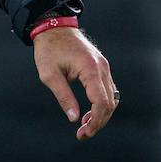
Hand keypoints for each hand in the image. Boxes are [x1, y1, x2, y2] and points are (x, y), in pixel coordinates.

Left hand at [33, 26, 117, 140]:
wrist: (53, 26)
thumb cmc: (49, 49)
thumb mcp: (49, 74)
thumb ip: (63, 96)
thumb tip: (74, 118)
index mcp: (90, 69)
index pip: (101, 102)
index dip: (95, 121)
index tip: (84, 133)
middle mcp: (102, 68)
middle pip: (109, 102)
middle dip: (98, 121)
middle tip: (83, 134)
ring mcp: (103, 66)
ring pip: (111, 97)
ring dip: (101, 114)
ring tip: (84, 125)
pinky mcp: (101, 67)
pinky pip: (107, 90)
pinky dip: (101, 103)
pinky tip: (88, 112)